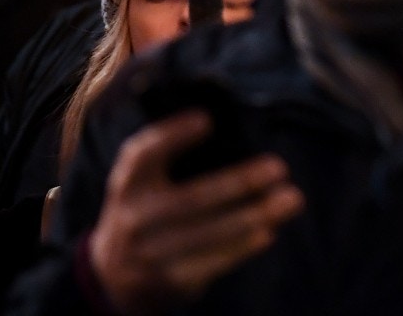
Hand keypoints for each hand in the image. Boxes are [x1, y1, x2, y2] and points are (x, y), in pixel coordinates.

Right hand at [88, 112, 303, 314]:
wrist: (112, 277)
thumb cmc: (147, 212)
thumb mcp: (144, 184)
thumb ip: (174, 159)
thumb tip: (240, 130)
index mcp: (128, 184)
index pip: (140, 156)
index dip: (170, 137)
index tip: (206, 120)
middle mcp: (132, 218)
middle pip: (188, 200)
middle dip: (238, 183)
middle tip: (279, 168)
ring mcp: (146, 254)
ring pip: (205, 234)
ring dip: (252, 216)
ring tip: (290, 200)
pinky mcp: (165, 281)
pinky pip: (208, 264)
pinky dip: (240, 249)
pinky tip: (268, 232)